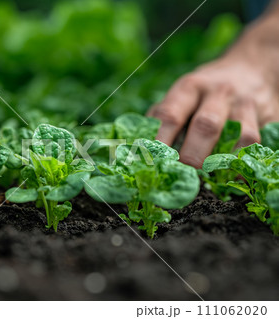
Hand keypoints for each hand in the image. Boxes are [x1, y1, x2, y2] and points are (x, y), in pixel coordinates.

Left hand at [148, 52, 278, 167]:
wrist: (252, 67)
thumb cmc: (205, 90)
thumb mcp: (181, 93)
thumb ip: (161, 116)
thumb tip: (138, 148)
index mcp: (190, 87)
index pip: (170, 114)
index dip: (159, 141)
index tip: (152, 163)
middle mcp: (219, 93)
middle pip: (205, 126)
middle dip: (191, 156)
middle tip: (182, 175)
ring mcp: (246, 105)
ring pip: (240, 135)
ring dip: (222, 161)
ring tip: (208, 177)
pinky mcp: (269, 116)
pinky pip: (260, 143)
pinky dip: (245, 163)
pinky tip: (232, 175)